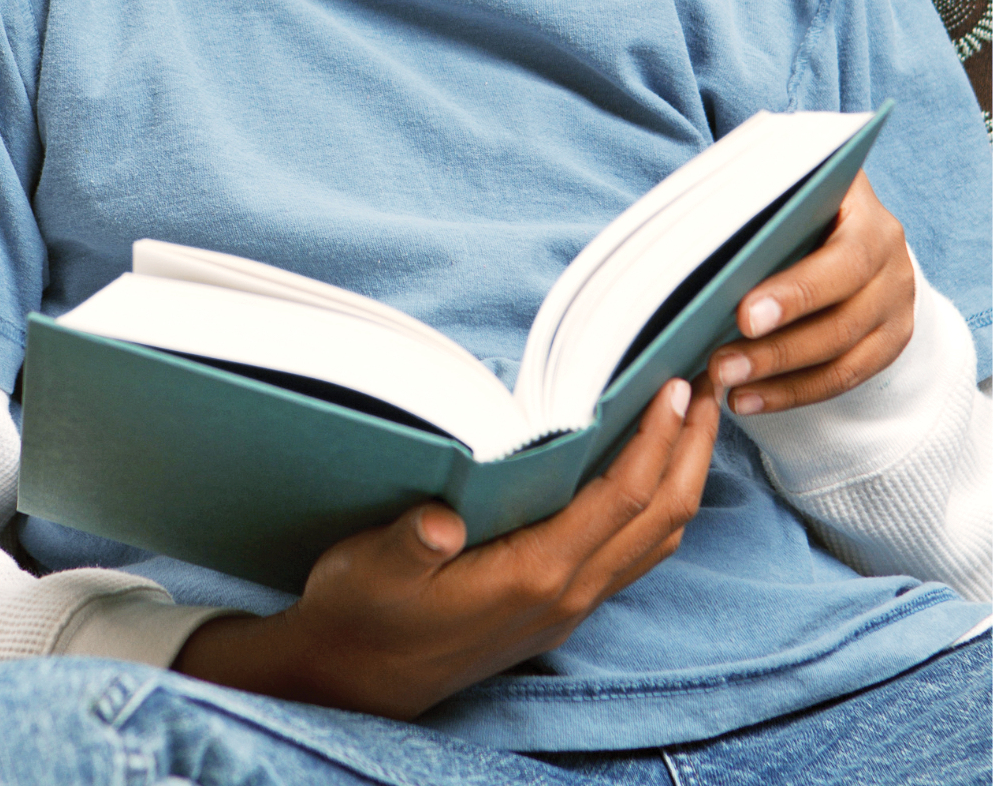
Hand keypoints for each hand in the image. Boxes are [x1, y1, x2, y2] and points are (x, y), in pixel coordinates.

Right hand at [175, 374, 718, 718]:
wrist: (356, 679)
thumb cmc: (362, 613)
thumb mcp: (368, 570)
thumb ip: (408, 544)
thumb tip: (439, 520)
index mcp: (532, 575)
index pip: (620, 500)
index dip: (655, 441)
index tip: (674, 387)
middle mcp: (567, 593)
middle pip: (662, 519)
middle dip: (693, 450)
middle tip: (709, 386)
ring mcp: (570, 605)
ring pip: (657, 540)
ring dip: (685, 477)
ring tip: (693, 419)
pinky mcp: (561, 606)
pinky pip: (634, 555)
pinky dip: (659, 506)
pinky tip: (649, 472)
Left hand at [709, 169, 914, 416]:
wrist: (844, 215)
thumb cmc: (797, 197)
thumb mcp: (784, 184)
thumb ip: (752, 199)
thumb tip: (696, 232)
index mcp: (870, 220)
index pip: (843, 262)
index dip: (797, 293)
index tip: (745, 316)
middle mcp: (894, 267)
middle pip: (842, 321)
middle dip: (777, 350)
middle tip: (720, 365)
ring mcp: (895, 311)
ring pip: (843, 360)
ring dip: (780, 380)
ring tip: (727, 387)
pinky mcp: (886, 345)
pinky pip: (841, 380)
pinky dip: (791, 394)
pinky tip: (747, 399)